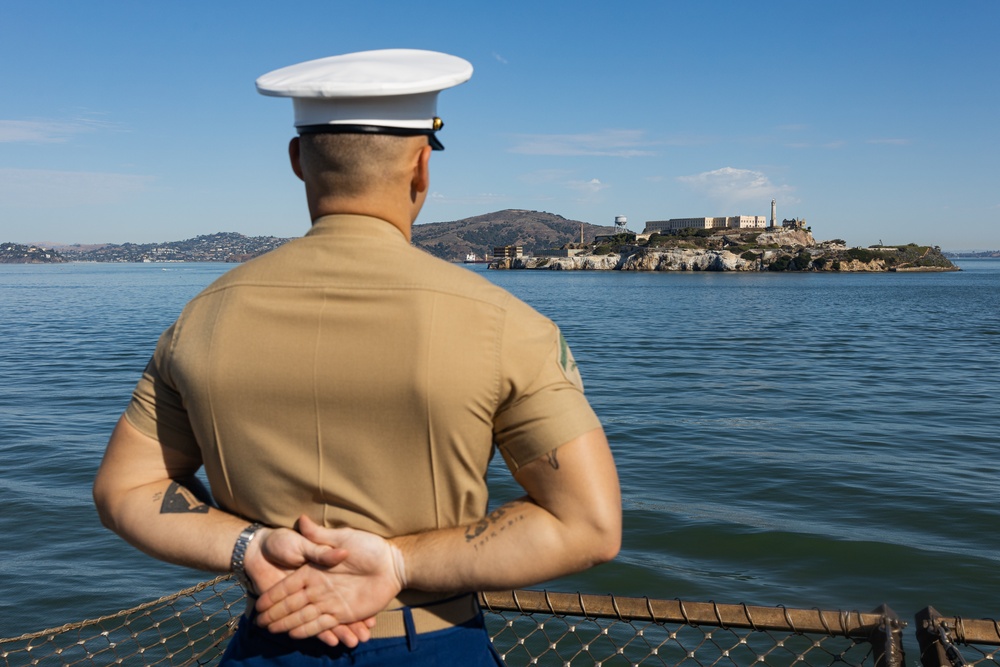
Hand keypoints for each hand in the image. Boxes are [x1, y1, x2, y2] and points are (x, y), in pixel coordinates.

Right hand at [254, 516, 405, 643]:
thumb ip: (321, 536)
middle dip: (276, 614)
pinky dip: (311, 630)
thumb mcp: (344, 538)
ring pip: (305, 616)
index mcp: (315, 571)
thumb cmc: (369, 547)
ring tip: (274, 632)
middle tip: (259, 624)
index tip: (259, 605)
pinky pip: (323, 623)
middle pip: (293, 604)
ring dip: (289, 624)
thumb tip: (302, 519)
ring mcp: (330, 601)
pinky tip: (296, 634)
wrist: (392, 563)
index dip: (274, 596)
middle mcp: (319, 588)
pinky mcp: (343, 612)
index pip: (289, 587)